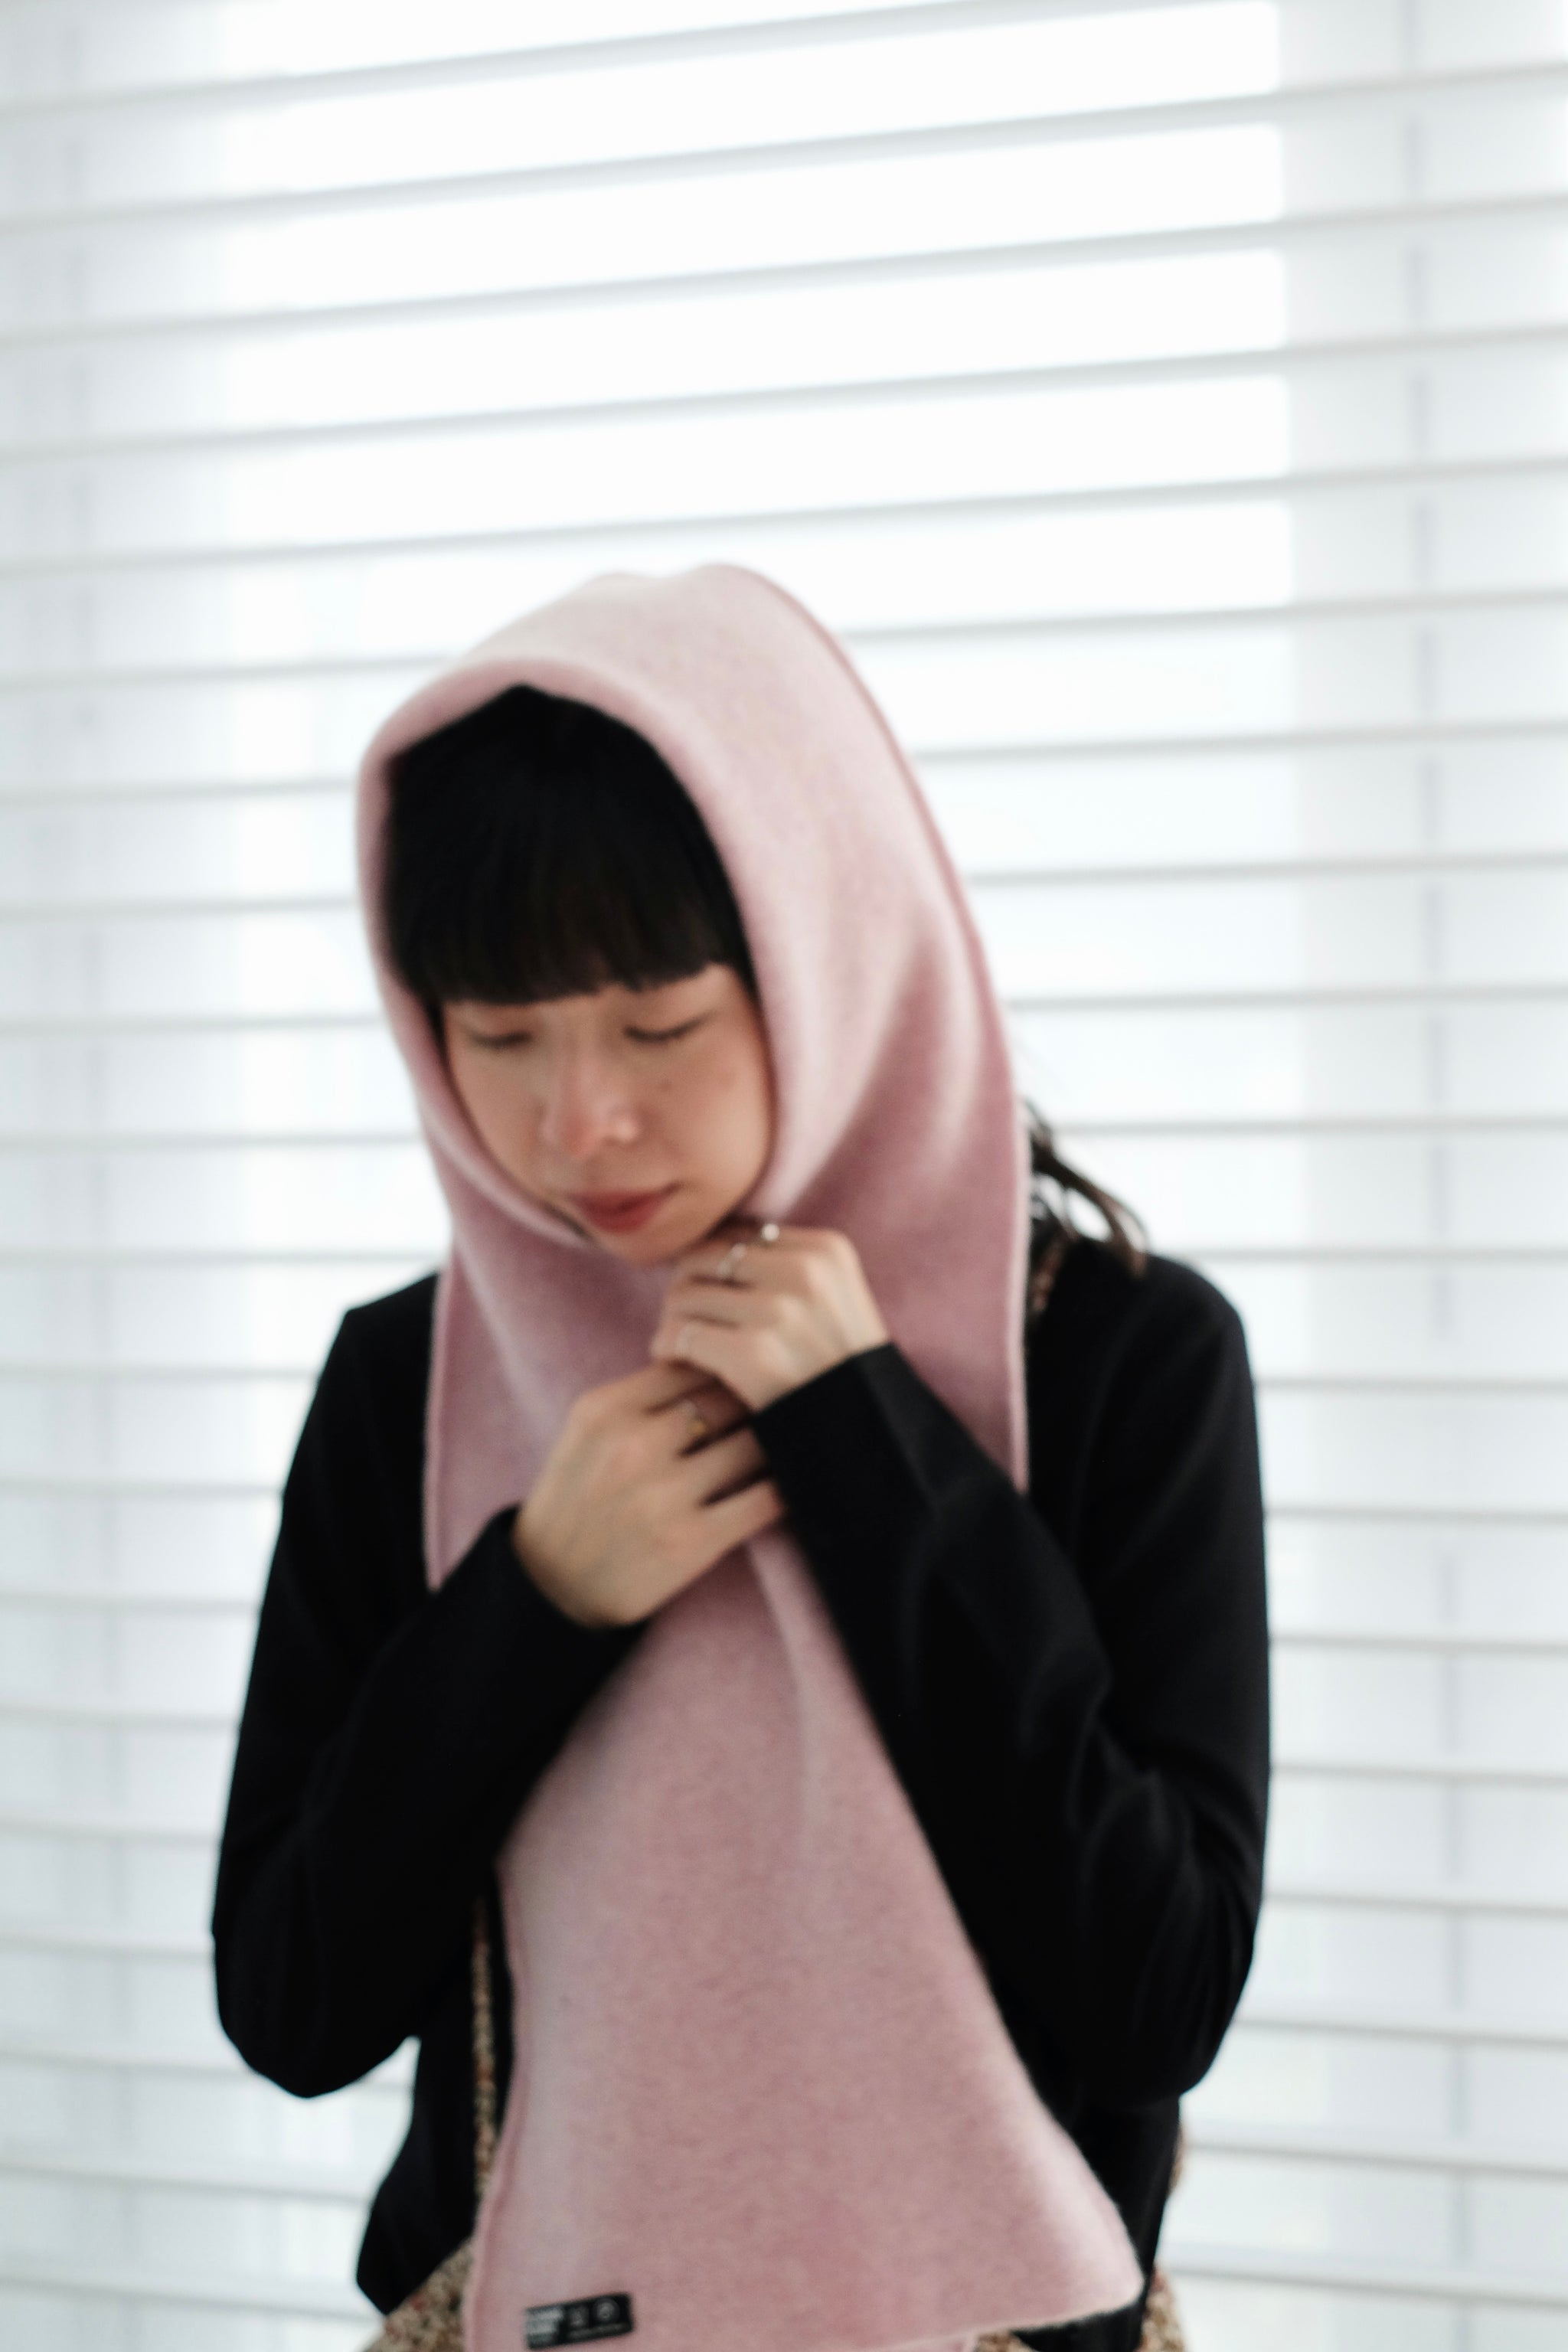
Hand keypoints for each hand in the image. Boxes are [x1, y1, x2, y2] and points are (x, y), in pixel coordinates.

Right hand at [510, 1360, 783, 1628]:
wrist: (552, 1587)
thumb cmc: (578, 1499)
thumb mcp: (588, 1433)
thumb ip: (643, 1396)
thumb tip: (720, 1361)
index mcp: (604, 1409)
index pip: (690, 1362)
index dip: (725, 1368)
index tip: (744, 1378)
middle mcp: (632, 1445)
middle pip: (727, 1396)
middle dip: (757, 1399)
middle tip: (781, 1405)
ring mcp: (663, 1494)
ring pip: (753, 1441)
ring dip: (776, 1440)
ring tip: (790, 1440)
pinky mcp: (692, 1541)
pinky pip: (765, 1499)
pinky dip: (787, 1485)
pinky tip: (795, 1480)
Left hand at [649, 1221, 890, 1412]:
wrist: (871, 1435)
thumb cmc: (840, 1370)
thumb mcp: (833, 1300)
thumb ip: (783, 1269)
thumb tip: (704, 1249)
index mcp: (825, 1250)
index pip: (736, 1233)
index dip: (712, 1263)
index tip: (707, 1292)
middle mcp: (804, 1271)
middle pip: (704, 1256)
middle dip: (687, 1286)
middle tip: (685, 1318)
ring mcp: (780, 1312)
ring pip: (685, 1294)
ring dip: (673, 1319)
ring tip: (681, 1342)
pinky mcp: (754, 1354)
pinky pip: (678, 1334)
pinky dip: (666, 1347)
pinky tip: (674, 1361)